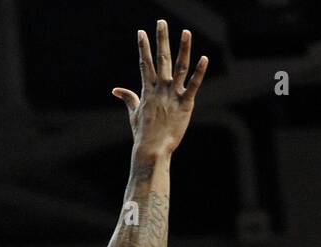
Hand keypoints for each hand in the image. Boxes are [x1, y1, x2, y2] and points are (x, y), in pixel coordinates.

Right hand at [113, 21, 207, 159]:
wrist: (152, 149)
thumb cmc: (142, 134)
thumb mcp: (133, 114)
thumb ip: (128, 98)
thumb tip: (115, 90)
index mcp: (147, 90)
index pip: (144, 63)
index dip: (143, 47)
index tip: (141, 32)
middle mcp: (160, 89)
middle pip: (161, 59)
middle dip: (161, 39)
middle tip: (161, 22)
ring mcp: (172, 95)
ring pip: (179, 67)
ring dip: (183, 48)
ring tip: (186, 32)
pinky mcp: (186, 104)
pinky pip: (194, 85)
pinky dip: (200, 72)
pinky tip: (204, 58)